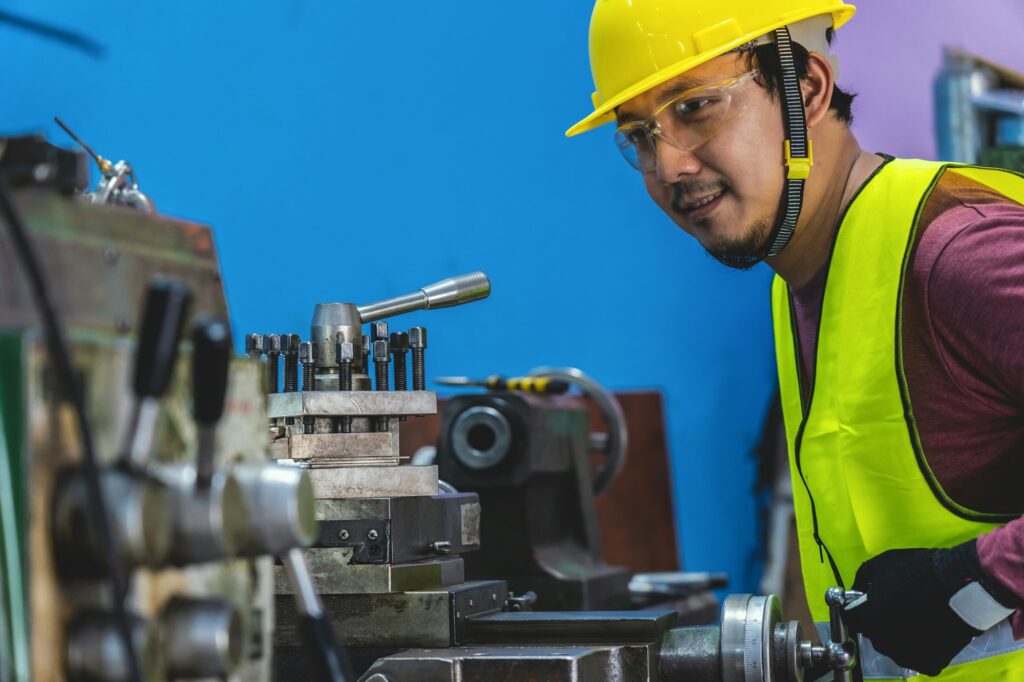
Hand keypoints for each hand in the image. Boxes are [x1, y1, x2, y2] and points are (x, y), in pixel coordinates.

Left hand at [842, 540, 1014, 675]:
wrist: (960, 586)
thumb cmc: (918, 571)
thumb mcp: (881, 564)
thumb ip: (862, 579)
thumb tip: (855, 592)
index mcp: (867, 618)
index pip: (852, 619)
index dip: (859, 610)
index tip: (870, 605)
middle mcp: (883, 641)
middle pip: (873, 634)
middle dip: (879, 622)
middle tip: (898, 608)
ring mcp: (906, 655)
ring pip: (894, 648)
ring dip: (899, 636)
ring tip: (916, 618)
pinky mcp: (928, 664)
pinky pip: (916, 657)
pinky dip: (920, 647)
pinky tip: (929, 630)